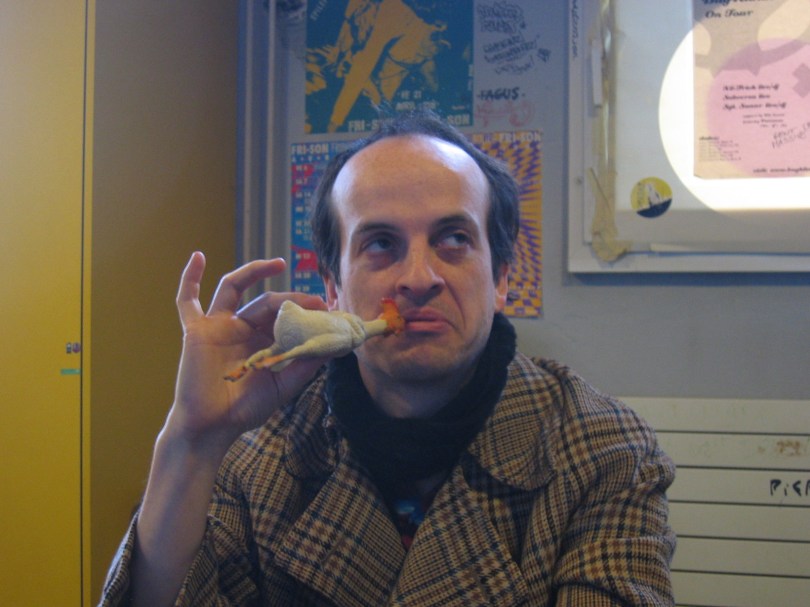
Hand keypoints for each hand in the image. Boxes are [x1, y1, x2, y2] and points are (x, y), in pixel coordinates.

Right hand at [167, 252, 327, 452]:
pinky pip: (187, 301)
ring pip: (235, 288)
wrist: (212, 428)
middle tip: (316, 301)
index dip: (305, 309)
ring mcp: (218, 326)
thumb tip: (334, 344)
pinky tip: (198, 256)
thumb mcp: (284, 385)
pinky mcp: (196, 331)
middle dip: (292, 299)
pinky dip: (190, 278)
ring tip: (280, 263)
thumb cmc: (245, 409)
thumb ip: (305, 363)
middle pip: (267, 301)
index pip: (285, 315)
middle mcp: (242, 328)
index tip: (329, 308)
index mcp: (263, 340)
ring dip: (255, 271)